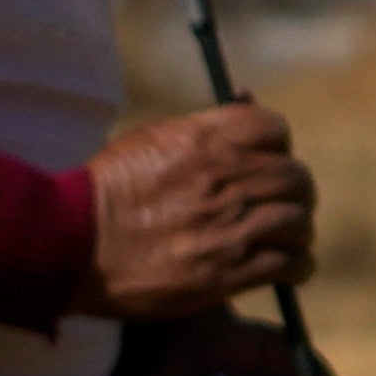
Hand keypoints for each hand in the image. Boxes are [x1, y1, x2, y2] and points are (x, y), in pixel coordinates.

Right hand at [76, 106, 313, 321]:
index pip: (274, 128)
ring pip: (298, 222)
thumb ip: (202, 129)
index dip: (278, 147)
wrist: (76, 244)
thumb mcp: (152, 140)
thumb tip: (246, 103)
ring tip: (288, 241)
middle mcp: (225, 178)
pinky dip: (297, 267)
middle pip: (295, 178)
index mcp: (205, 139)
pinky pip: (291, 265)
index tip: (271, 163)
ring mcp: (230, 226)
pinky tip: (289, 269)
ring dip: (298, 232)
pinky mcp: (228, 272)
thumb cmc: (109, 192)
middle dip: (296, 192)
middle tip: (287, 206)